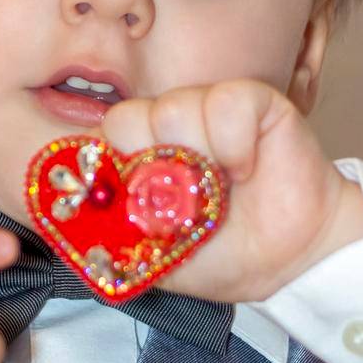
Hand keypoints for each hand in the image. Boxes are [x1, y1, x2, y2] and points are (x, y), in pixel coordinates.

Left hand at [101, 78, 362, 303]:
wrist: (291, 261)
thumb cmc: (225, 255)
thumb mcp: (158, 257)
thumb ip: (115, 236)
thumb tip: (71, 218)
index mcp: (140, 157)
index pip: (98, 139)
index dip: (112, 169)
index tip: (137, 205)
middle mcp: (167, 127)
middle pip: (126, 117)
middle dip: (152, 165)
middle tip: (185, 196)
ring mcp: (207, 108)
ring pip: (173, 107)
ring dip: (199, 158)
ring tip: (224, 185)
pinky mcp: (252, 101)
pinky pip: (225, 103)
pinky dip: (234, 143)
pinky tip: (248, 168)